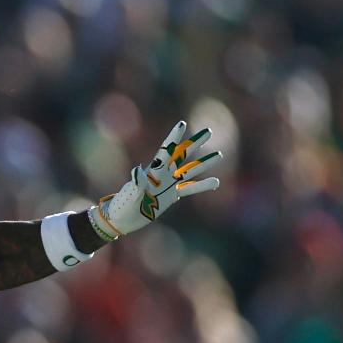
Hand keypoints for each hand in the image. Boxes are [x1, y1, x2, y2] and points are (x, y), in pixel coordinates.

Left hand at [87, 120, 221, 239]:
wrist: (123, 218)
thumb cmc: (123, 205)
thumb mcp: (130, 194)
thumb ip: (137, 183)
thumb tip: (138, 171)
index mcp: (153, 170)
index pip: (166, 150)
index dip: (174, 137)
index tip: (182, 124)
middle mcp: (163, 174)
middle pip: (182, 155)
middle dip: (195, 143)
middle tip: (208, 131)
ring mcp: (168, 184)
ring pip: (190, 170)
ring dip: (204, 163)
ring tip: (219, 154)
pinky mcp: (171, 195)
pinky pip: (190, 189)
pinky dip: (202, 186)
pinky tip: (216, 182)